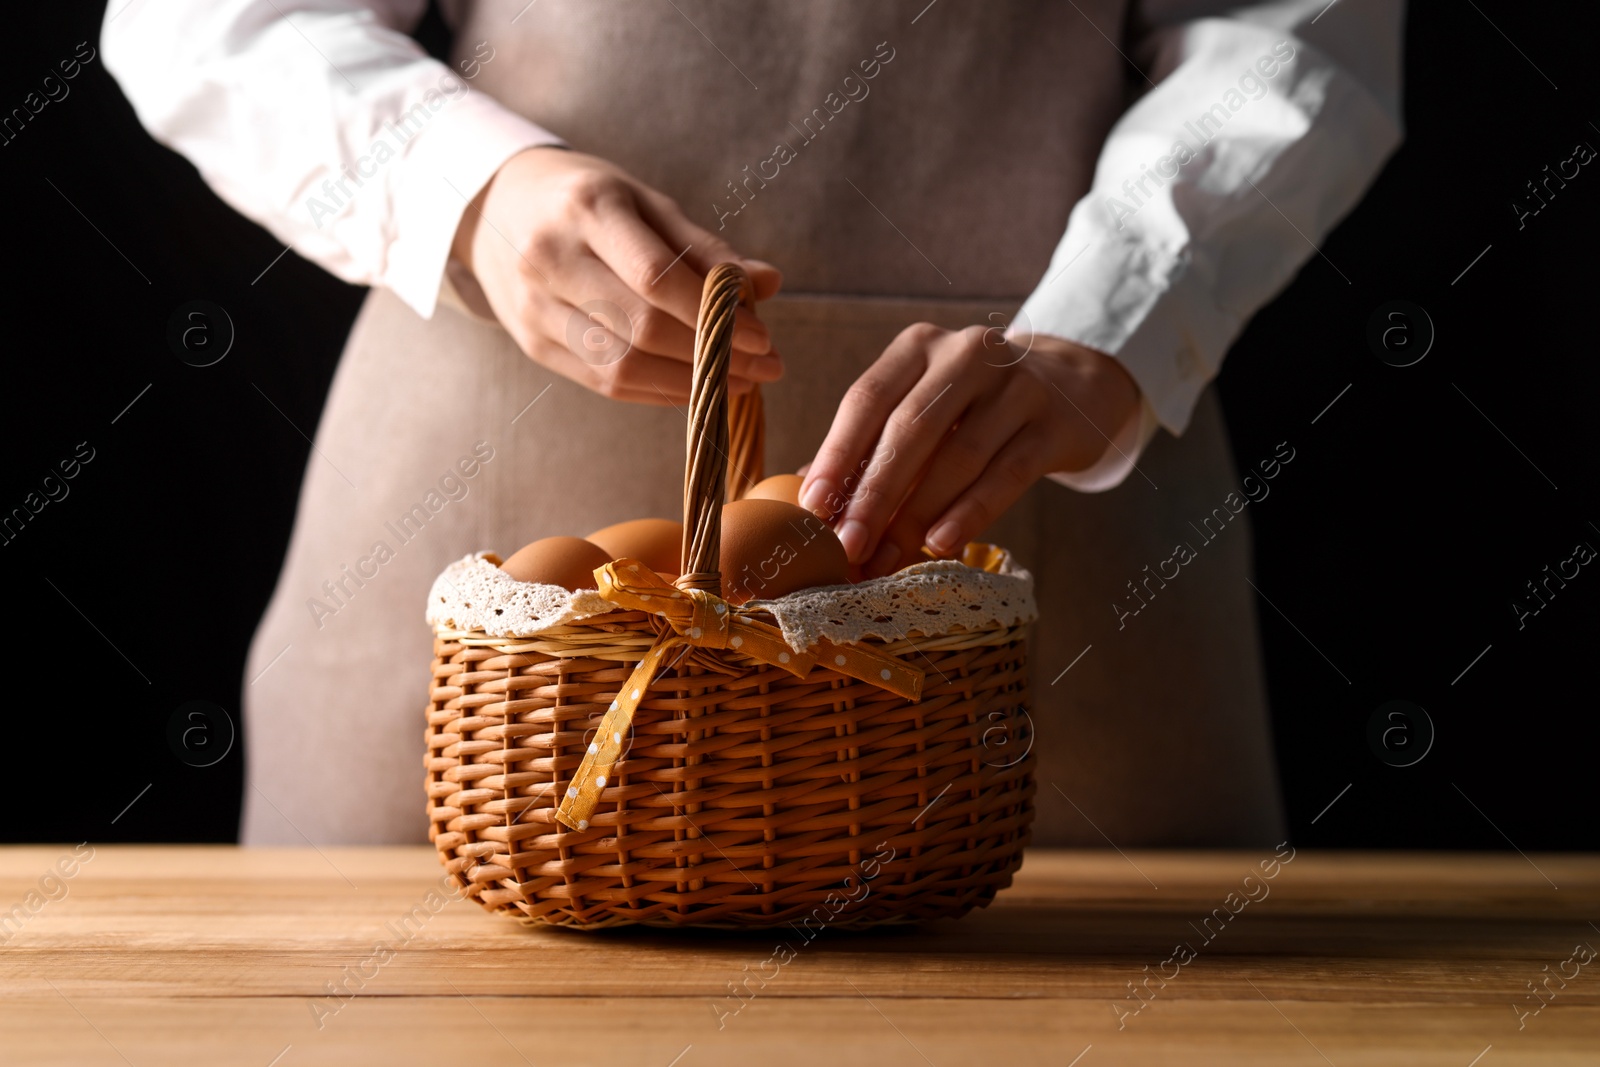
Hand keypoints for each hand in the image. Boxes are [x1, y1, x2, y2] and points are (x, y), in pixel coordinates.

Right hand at [450, 147, 782, 402]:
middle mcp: (550, 258)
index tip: (762, 335)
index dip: (712, 313)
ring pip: (620, 364)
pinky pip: (603, 381)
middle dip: (711, 355)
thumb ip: (703, 247)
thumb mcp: (645, 202)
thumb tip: (768, 282)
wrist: (494, 207)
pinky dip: (657, 390)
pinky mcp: (532, 343)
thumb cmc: (587, 200)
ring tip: (738, 381)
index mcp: (587, 208)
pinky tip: (695, 387)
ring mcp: (534, 306)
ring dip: (689, 382)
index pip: (655, 275)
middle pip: (639, 326)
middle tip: (765, 366)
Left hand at [798, 325, 1140, 577]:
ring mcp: (1016, 385)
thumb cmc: (975, 407)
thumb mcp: (924, 405)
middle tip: (847, 545)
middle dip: (873, 494)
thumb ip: (873, 443)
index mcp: (919, 347)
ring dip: (917, 514)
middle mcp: (967, 353)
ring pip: (958, 455)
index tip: (812, 507)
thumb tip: (807, 496)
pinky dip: (971, 512)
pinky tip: (941, 543)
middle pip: (910, 429)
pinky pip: (1006, 473)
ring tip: (886, 558)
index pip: (866, 398)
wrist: (1071, 387)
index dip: (836, 454)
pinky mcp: (1053, 423)